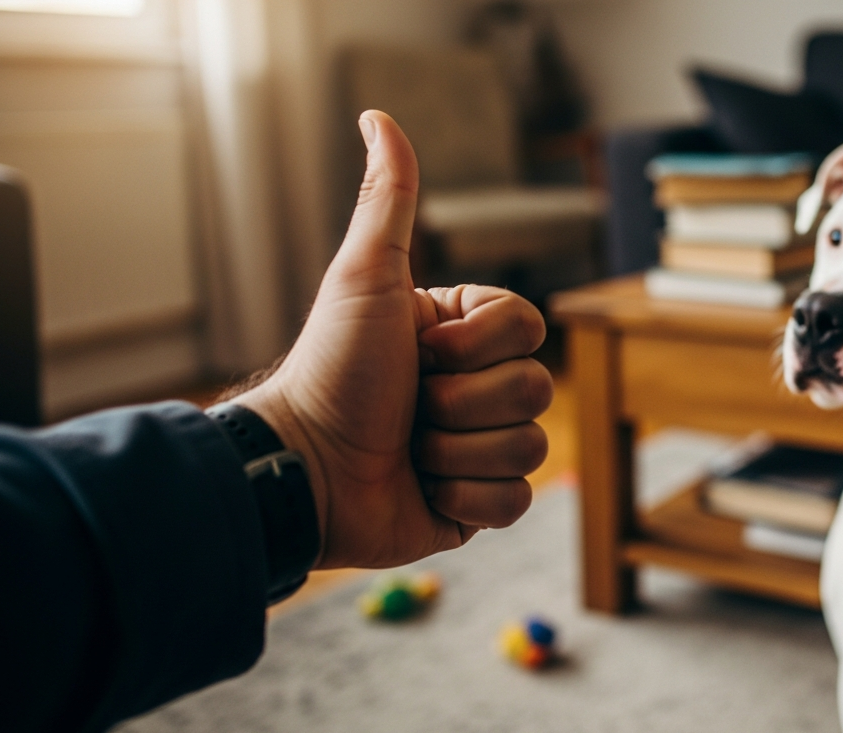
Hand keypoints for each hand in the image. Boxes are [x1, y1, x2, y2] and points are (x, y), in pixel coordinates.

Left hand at [232, 110, 550, 568]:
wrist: (305, 470)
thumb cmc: (331, 369)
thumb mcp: (364, 278)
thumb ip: (387, 201)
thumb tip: (378, 116)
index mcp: (463, 336)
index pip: (531, 329)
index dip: (477, 345)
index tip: (420, 350)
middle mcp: (477, 388)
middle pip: (537, 388)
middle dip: (462, 402)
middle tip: (408, 403)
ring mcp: (481, 447)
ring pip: (530, 446)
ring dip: (456, 449)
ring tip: (408, 448)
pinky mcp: (478, 505)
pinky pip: (514, 501)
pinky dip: (463, 497)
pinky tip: (421, 487)